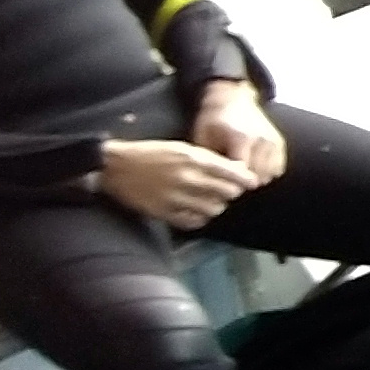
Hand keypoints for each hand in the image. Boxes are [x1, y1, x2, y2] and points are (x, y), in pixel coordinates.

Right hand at [100, 138, 261, 229]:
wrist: (117, 167)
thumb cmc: (151, 154)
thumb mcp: (181, 148)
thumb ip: (207, 159)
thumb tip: (234, 170)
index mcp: (193, 159)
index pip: (231, 173)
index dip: (245, 180)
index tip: (252, 183)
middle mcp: (187, 179)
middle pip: (227, 193)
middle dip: (231, 192)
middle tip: (227, 191)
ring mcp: (176, 198)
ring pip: (213, 209)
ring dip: (216, 206)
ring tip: (211, 201)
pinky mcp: (164, 212)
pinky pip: (193, 222)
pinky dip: (199, 218)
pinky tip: (196, 212)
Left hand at [186, 82, 285, 183]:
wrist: (231, 98)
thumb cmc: (213, 119)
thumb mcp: (203, 137)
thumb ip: (210, 161)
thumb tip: (214, 181)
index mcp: (241, 138)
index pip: (241, 174)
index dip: (231, 183)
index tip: (222, 183)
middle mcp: (262, 140)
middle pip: (256, 177)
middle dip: (243, 183)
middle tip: (229, 179)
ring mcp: (273, 141)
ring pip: (268, 175)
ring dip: (255, 178)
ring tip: (241, 173)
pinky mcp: (279, 142)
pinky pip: (278, 168)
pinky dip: (267, 172)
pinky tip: (253, 168)